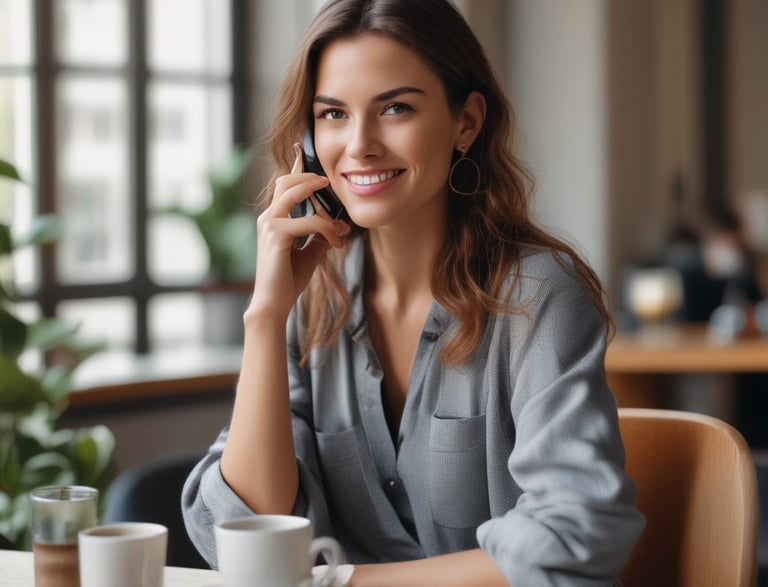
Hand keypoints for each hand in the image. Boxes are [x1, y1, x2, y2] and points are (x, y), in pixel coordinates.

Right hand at [249, 143, 349, 319]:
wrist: (274, 304)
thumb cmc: (288, 280)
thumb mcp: (310, 253)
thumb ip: (320, 236)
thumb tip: (337, 225)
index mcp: (274, 219)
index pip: (285, 186)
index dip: (295, 166)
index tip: (301, 149)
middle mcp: (268, 217)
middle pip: (286, 180)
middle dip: (308, 175)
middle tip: (328, 181)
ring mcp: (268, 224)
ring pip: (293, 192)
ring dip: (317, 194)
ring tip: (334, 204)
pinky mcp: (275, 235)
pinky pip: (307, 221)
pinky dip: (326, 228)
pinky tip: (336, 240)